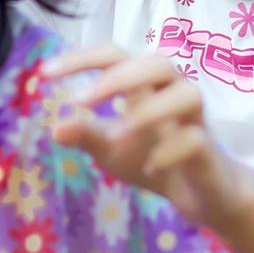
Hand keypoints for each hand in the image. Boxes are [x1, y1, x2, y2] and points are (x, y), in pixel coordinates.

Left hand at [47, 48, 253, 229]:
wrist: (201, 195)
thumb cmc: (156, 158)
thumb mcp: (113, 149)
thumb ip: (87, 136)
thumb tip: (55, 128)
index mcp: (147, 87)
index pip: (117, 57)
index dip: (83, 59)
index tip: (45, 74)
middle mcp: (175, 94)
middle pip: (160, 63)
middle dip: (120, 76)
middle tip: (81, 101)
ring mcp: (196, 121)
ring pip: (189, 94)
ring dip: (150, 111)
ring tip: (119, 134)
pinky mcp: (208, 150)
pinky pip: (194, 140)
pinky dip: (169, 151)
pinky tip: (150, 168)